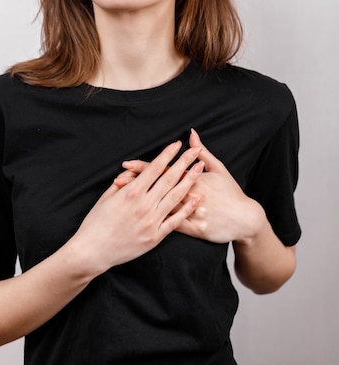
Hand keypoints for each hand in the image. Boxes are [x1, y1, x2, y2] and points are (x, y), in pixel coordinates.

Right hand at [72, 141, 204, 274]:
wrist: (93, 251)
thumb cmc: (96, 222)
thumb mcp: (106, 196)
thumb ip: (123, 181)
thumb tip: (135, 169)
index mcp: (131, 192)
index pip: (154, 168)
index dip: (167, 154)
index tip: (177, 144)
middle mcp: (144, 204)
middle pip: (169, 178)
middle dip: (184, 162)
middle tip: (196, 150)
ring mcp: (152, 220)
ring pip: (176, 196)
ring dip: (190, 181)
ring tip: (201, 169)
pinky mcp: (155, 236)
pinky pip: (175, 221)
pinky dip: (187, 209)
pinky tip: (196, 199)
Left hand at [115, 130, 263, 244]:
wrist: (246, 219)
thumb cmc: (231, 193)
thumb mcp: (219, 169)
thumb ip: (203, 152)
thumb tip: (191, 134)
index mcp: (196, 179)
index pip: (165, 170)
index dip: (145, 167)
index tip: (127, 164)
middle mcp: (193, 194)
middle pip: (160, 187)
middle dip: (138, 183)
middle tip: (118, 180)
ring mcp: (194, 212)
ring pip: (163, 206)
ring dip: (143, 202)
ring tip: (124, 200)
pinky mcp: (196, 229)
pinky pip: (175, 226)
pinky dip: (158, 223)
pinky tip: (142, 222)